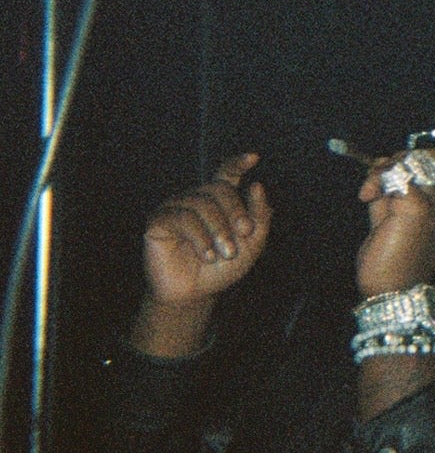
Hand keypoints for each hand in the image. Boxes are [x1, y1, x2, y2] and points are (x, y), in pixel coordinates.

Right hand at [133, 152, 271, 354]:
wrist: (194, 294)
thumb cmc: (222, 268)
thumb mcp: (251, 244)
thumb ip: (259, 216)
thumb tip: (256, 184)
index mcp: (219, 200)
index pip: (226, 173)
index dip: (237, 163)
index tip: (253, 158)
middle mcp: (196, 198)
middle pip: (219, 188)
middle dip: (236, 211)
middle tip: (245, 235)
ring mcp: (175, 207)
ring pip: (201, 203)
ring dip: (219, 230)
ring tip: (224, 253)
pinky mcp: (157, 221)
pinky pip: (181, 218)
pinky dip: (199, 237)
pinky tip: (207, 255)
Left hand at [354, 150, 434, 297]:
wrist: (393, 293)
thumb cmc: (392, 266)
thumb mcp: (393, 224)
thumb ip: (391, 197)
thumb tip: (380, 171)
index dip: (410, 164)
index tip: (384, 179)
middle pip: (427, 159)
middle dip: (396, 162)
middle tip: (374, 183)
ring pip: (411, 162)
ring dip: (383, 170)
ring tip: (368, 192)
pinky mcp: (416, 206)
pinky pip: (396, 174)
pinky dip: (377, 179)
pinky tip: (365, 197)